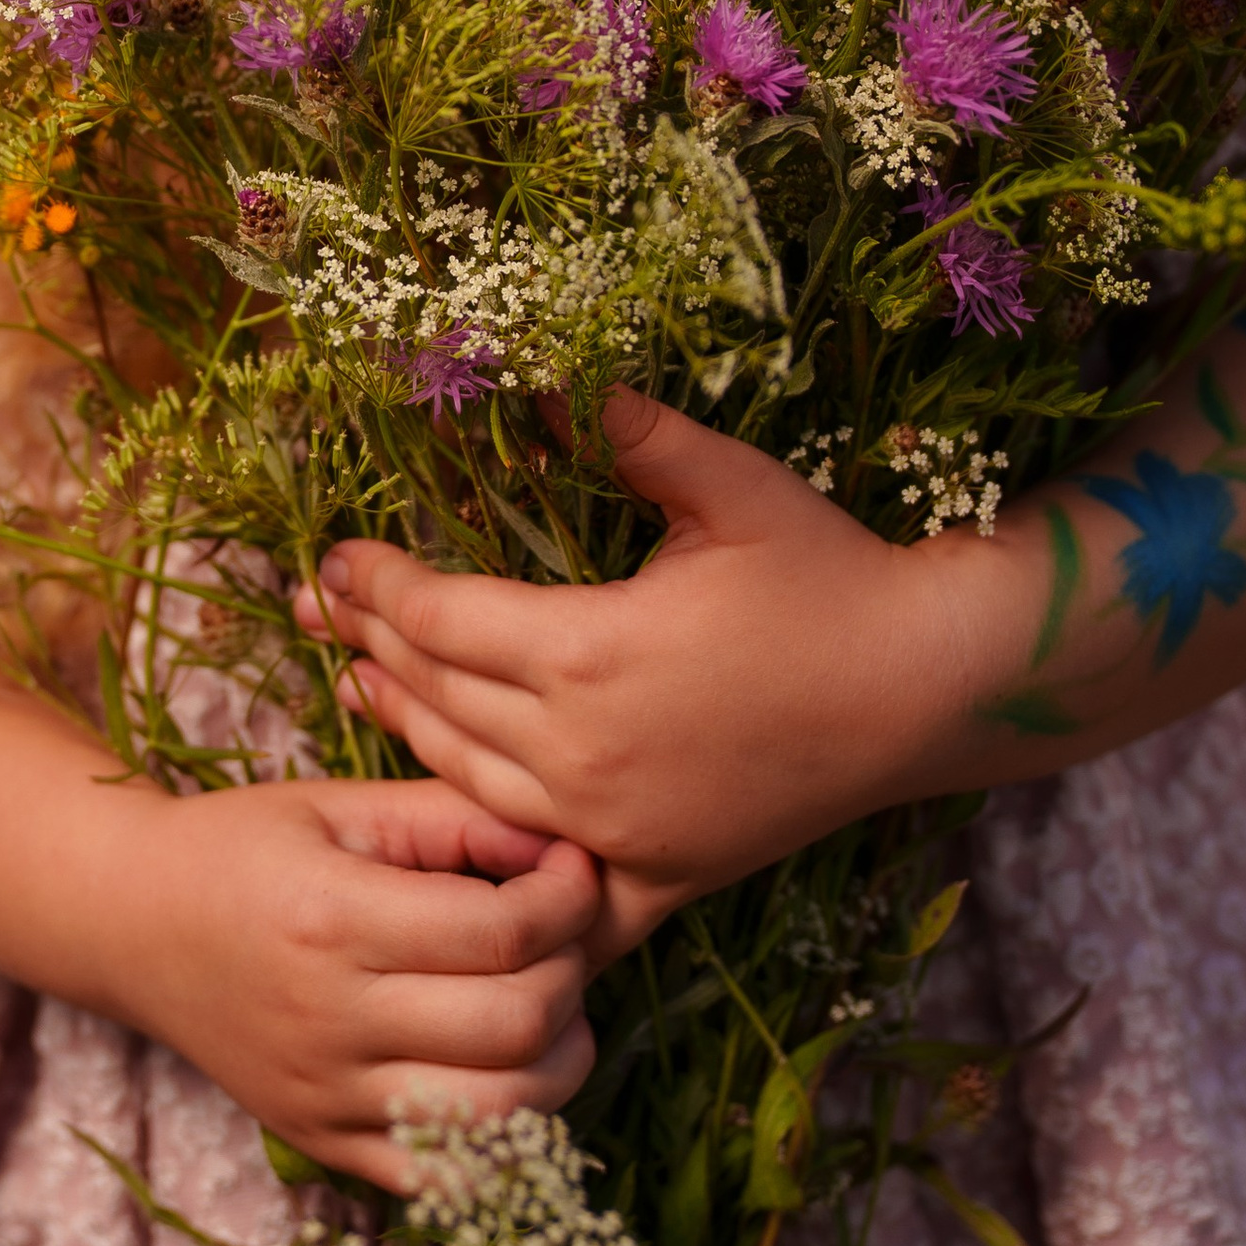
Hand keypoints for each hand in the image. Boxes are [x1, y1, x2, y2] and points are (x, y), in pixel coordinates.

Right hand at [113, 774, 601, 1191]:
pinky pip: (448, 1180)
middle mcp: (330, 1020)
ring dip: (558, 1059)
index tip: (578, 872)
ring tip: (548, 1006)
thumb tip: (567, 851)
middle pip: (515, 1024)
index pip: (503, 933)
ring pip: (501, 1115)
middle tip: (565, 936)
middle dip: (572, 973)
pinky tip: (506, 1073)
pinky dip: (504, 1136)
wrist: (134, 925)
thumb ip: (455, 818)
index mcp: (334, 920)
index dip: (571, 900)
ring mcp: (327, 1098)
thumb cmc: (242, 849)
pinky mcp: (324, 1145)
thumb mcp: (340, 807)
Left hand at [299, 392, 1004, 947]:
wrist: (928, 687)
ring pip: (470, 780)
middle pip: (439, 695)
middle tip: (317, 613)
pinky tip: (452, 824)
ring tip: (357, 686)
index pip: (441, 618)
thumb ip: (630, 431)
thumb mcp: (730, 484)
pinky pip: (546, 871)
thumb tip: (539, 375)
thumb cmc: (830, 574)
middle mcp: (584, 750)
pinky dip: (490, 846)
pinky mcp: (658, 871)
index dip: (379, 587)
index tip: (336, 560)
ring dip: (405, 728)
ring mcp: (616, 824)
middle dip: (370, 645)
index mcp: (588, 650)